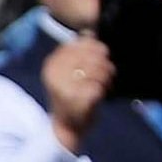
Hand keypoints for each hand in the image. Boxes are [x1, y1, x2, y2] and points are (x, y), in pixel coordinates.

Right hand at [42, 37, 114, 152]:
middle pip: (91, 57)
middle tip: (109, 74)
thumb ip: (78, 54)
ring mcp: (64, 87)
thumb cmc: (71, 97)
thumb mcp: (68, 73)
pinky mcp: (75, 100)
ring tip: (107, 84)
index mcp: (52, 64)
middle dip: (105, 65)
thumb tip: (91, 33)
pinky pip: (98, 87)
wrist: (66, 128)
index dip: (96, 47)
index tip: (103, 56)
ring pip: (96, 71)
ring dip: (107, 78)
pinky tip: (103, 95)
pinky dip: (104, 90)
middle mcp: (54, 74)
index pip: (78, 45)